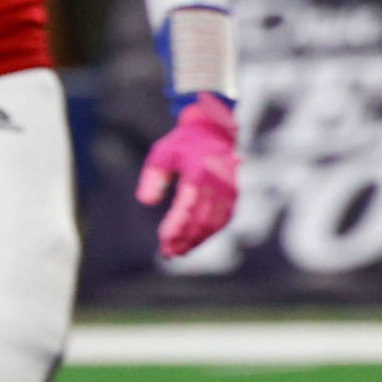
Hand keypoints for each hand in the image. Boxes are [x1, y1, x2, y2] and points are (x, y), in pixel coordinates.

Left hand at [137, 93, 239, 258]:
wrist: (216, 129)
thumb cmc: (184, 143)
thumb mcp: (162, 154)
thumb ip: (153, 177)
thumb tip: (146, 201)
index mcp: (199, 171)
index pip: (187, 205)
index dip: (176, 226)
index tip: (164, 240)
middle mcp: (218, 182)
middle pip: (202, 218)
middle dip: (185, 238)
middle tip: (169, 252)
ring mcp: (230, 188)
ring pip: (215, 222)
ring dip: (198, 239)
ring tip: (179, 251)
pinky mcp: (235, 193)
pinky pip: (224, 218)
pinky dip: (210, 232)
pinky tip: (195, 241)